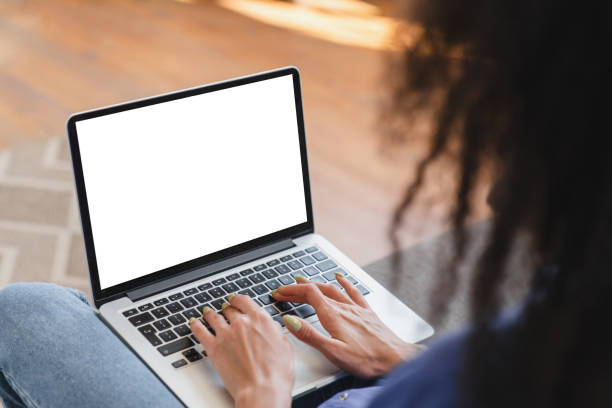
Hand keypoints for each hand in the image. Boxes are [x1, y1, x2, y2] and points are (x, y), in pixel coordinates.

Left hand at [189, 294, 293, 407]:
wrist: (262, 389)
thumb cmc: (276, 373)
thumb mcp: (284, 346)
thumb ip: (275, 332)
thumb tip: (271, 327)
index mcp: (260, 319)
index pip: (244, 300)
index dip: (238, 299)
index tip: (235, 300)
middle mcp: (242, 323)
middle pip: (229, 309)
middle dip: (227, 309)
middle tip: (225, 311)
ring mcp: (225, 334)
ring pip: (213, 316)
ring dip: (211, 314)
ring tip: (208, 313)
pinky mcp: (213, 348)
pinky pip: (199, 330)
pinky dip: (195, 324)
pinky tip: (194, 322)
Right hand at [272, 274, 424, 377]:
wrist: (397, 359)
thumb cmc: (368, 359)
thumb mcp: (333, 352)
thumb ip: (310, 336)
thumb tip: (290, 321)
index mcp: (333, 316)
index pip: (308, 294)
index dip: (291, 291)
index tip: (279, 293)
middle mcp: (345, 308)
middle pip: (317, 290)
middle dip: (298, 288)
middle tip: (284, 290)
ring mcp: (357, 309)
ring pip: (332, 289)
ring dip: (316, 284)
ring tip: (304, 282)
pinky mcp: (367, 313)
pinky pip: (353, 291)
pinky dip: (344, 282)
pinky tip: (340, 278)